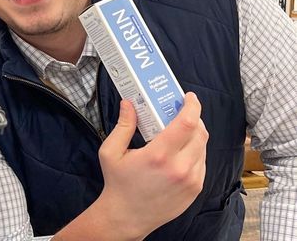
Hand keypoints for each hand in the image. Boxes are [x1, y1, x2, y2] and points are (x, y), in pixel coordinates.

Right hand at [56, 92, 207, 240]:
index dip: (192, 106)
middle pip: (200, 133)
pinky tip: (179, 151)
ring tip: (179, 132)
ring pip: (202, 147)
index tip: (189, 97)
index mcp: (158, 155)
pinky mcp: (195, 189)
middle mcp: (179, 168)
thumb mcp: (111, 152)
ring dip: (194, 135)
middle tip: (181, 112)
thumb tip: (129, 104)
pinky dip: (194, 151)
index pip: (187, 123)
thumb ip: (123, 125)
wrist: (126, 216)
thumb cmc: (118, 184)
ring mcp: (190, 180)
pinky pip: (201, 162)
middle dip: (194, 118)